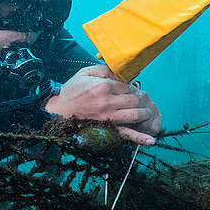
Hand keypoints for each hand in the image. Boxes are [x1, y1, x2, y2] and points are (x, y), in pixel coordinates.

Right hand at [46, 65, 161, 145]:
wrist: (58, 112)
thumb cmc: (71, 91)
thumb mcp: (84, 72)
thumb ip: (104, 68)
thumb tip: (122, 68)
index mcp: (103, 86)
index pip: (127, 85)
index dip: (130, 86)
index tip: (126, 89)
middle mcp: (108, 102)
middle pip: (135, 99)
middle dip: (139, 98)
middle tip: (137, 99)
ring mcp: (109, 117)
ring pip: (136, 114)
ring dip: (144, 112)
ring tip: (145, 111)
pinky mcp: (107, 129)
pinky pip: (127, 134)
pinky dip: (140, 138)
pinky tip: (151, 141)